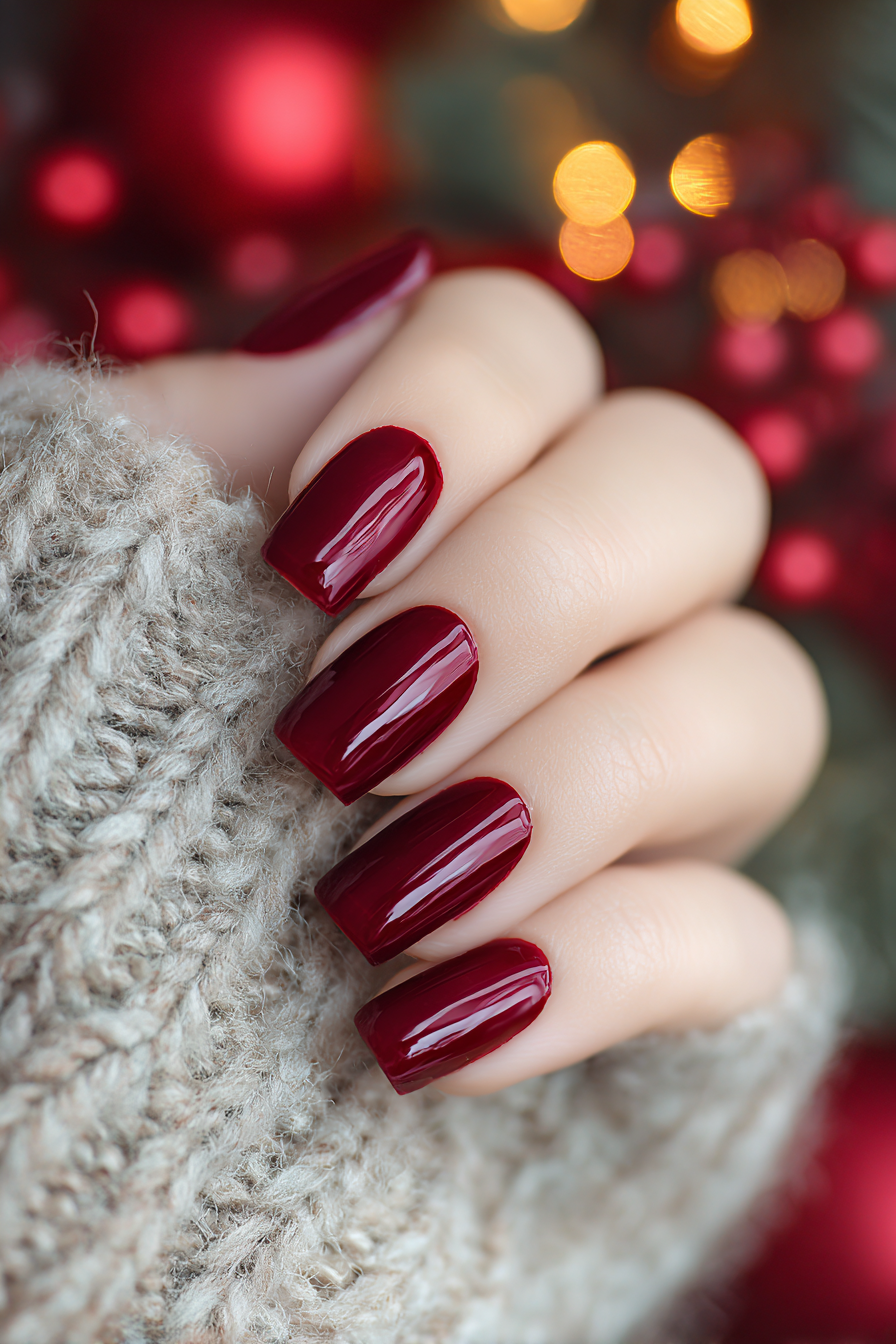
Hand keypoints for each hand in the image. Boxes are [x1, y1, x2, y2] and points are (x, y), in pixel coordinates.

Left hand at [118, 236, 825, 1097]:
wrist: (39, 1013)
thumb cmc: (43, 761)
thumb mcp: (82, 574)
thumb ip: (211, 429)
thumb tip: (377, 307)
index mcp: (434, 501)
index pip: (534, 355)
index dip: (457, 410)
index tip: (307, 549)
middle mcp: (572, 618)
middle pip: (692, 492)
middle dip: (541, 586)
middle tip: (352, 723)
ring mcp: (633, 788)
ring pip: (757, 708)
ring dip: (581, 785)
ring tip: (376, 898)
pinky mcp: (650, 962)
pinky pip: (735, 944)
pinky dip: (599, 979)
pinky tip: (422, 1036)